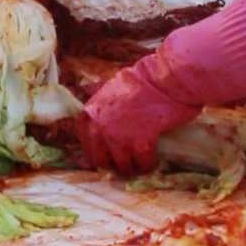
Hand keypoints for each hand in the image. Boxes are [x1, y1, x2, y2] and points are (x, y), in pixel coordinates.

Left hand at [76, 62, 202, 174]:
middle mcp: (98, 128)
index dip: (102, 154)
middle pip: (103, 162)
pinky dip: (151, 164)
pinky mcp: (140, 143)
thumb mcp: (108, 92)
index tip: (114, 155)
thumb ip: (96, 115)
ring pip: (124, 167)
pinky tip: (156, 157)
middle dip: (117, 164)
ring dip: (135, 167)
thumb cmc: (139, 82)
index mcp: (88, 115)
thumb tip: (84, 146)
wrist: (162, 77)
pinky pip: (144, 165)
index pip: (88, 149)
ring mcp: (117, 137)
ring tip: (145, 158)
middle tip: (131, 159)